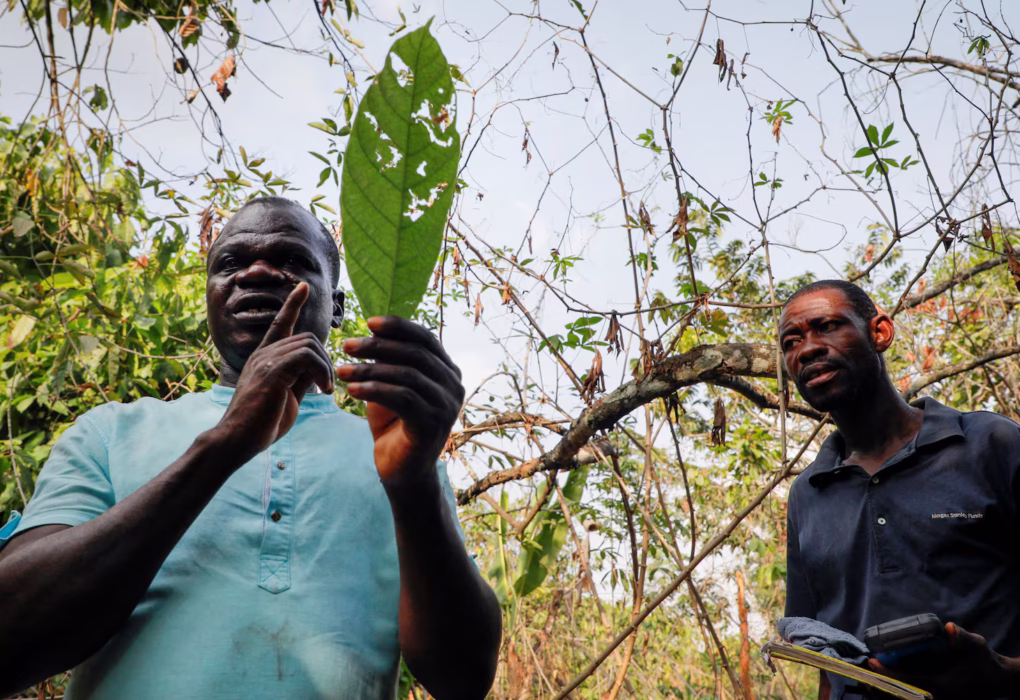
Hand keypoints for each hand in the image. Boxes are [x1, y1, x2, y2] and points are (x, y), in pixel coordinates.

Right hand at [217, 282, 334, 456]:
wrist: (236, 441)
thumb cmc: (260, 424)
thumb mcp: (287, 396)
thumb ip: (300, 379)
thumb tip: (318, 370)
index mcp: (264, 358)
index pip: (279, 323)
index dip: (292, 304)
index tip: (302, 286)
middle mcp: (263, 354)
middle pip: (306, 337)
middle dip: (326, 359)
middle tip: (329, 385)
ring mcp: (265, 361)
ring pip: (308, 345)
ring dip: (326, 367)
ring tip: (327, 389)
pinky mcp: (271, 372)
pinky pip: (306, 357)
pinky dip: (322, 371)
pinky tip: (324, 390)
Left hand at [337, 316, 463, 485]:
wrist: (401, 471)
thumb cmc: (394, 425)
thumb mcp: (390, 386)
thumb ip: (389, 362)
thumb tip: (372, 329)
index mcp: (447, 371)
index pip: (426, 338)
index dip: (398, 327)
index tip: (368, 322)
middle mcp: (453, 386)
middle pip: (415, 353)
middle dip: (377, 346)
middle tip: (346, 345)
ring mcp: (447, 405)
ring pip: (406, 374)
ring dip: (369, 370)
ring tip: (341, 370)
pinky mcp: (433, 424)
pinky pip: (402, 398)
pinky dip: (374, 391)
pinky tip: (351, 390)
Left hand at [867, 623, 1019, 698]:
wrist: (999, 680)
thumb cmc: (986, 661)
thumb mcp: (977, 646)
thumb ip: (963, 638)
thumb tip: (949, 628)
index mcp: (943, 686)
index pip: (909, 680)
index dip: (889, 671)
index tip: (872, 660)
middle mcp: (937, 696)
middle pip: (903, 691)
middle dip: (882, 680)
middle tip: (862, 667)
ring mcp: (937, 698)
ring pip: (907, 694)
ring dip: (887, 684)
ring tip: (868, 671)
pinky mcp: (936, 696)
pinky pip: (913, 693)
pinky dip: (899, 686)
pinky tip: (886, 675)